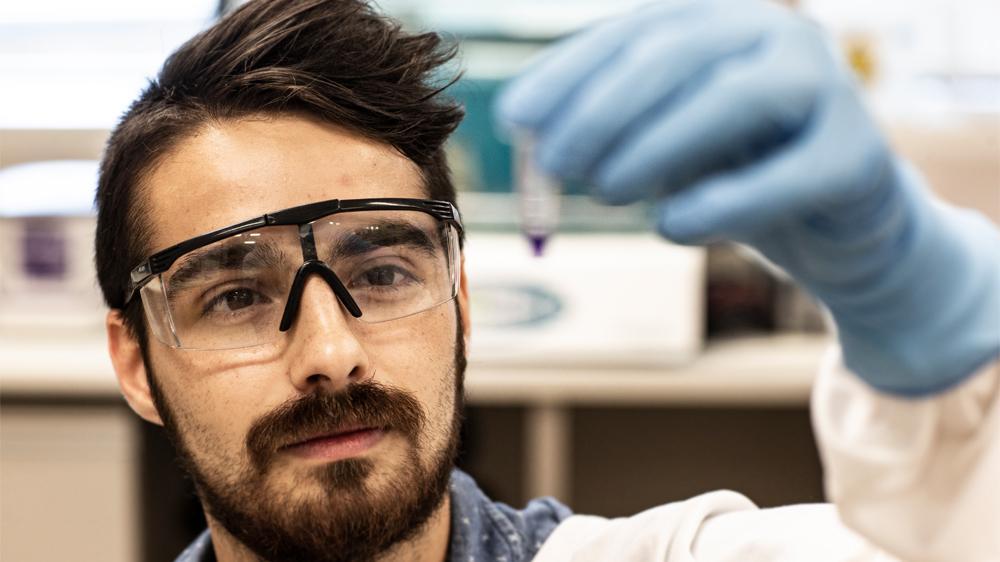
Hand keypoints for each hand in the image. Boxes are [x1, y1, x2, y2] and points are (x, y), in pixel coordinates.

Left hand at [495, 0, 999, 394]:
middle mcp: (776, 35)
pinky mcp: (857, 156)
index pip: (636, 31)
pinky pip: (784, 176)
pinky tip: (669, 228)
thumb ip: (605, 131)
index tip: (514, 118)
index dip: (570, 71)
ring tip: (601, 193)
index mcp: (723, 21)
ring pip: (734, 98)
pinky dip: (720, 203)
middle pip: (678, 55)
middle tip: (554, 164)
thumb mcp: (663, 145)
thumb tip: (523, 132)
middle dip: (603, 110)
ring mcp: (829, 87)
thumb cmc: (736, 175)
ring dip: (653, 148)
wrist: (840, 226)